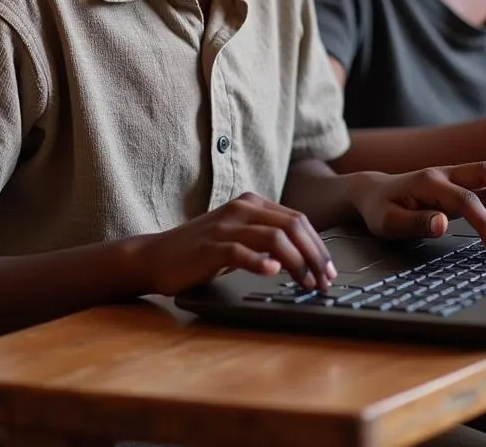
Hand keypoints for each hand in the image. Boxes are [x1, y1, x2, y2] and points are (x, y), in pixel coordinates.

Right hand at [137, 192, 336, 295]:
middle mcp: (242, 208)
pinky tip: (272, 273)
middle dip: (314, 255)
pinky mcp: (210, 246)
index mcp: (253, 203)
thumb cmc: (201, 251)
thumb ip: (267, 240)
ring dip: (297, 262)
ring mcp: (226, 225)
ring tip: (307, 282)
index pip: (298, 219)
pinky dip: (260, 262)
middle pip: (293, 227)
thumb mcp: (239, 237)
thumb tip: (305, 258)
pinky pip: (241, 251)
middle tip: (325, 280)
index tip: (330, 269)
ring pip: (274, 237)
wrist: (156, 256)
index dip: (318, 245)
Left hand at [352, 162, 485, 253]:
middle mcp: (444, 174)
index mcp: (428, 182)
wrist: (372, 191)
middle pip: (485, 173)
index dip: (484, 222)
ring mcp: (452, 178)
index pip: (465, 199)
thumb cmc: (379, 209)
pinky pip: (484, 185)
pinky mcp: (457, 186)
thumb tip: (442, 224)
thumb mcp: (388, 222)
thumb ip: (415, 222)